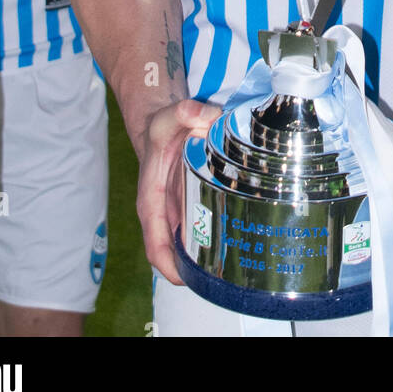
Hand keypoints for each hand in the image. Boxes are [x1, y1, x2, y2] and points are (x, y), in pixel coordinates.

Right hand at [136, 99, 221, 283]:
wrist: (165, 126)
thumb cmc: (162, 129)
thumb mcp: (169, 117)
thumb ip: (184, 112)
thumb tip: (204, 115)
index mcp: (152, 203)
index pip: (156, 247)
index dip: (170, 268)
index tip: (188, 279)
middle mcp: (165, 214)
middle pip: (176, 255)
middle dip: (197, 270)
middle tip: (225, 274)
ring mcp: (179, 213)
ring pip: (191, 247)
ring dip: (209, 259)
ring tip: (237, 264)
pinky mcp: (193, 206)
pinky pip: (203, 231)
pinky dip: (217, 239)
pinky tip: (240, 238)